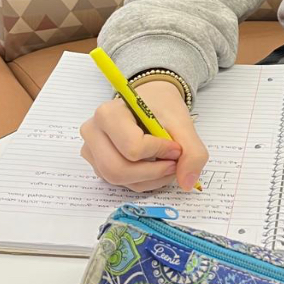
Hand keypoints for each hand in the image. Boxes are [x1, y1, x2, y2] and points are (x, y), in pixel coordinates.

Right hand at [80, 81, 208, 193]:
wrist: (151, 100)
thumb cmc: (161, 107)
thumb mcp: (183, 122)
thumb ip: (192, 152)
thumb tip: (186, 183)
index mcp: (108, 113)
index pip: (132, 148)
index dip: (160, 152)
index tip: (176, 146)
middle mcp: (93, 131)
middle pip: (118, 170)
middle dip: (153, 173)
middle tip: (173, 163)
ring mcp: (91, 149)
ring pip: (118, 181)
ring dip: (150, 179)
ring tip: (167, 164)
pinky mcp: (97, 163)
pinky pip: (119, 183)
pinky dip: (143, 181)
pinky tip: (155, 166)